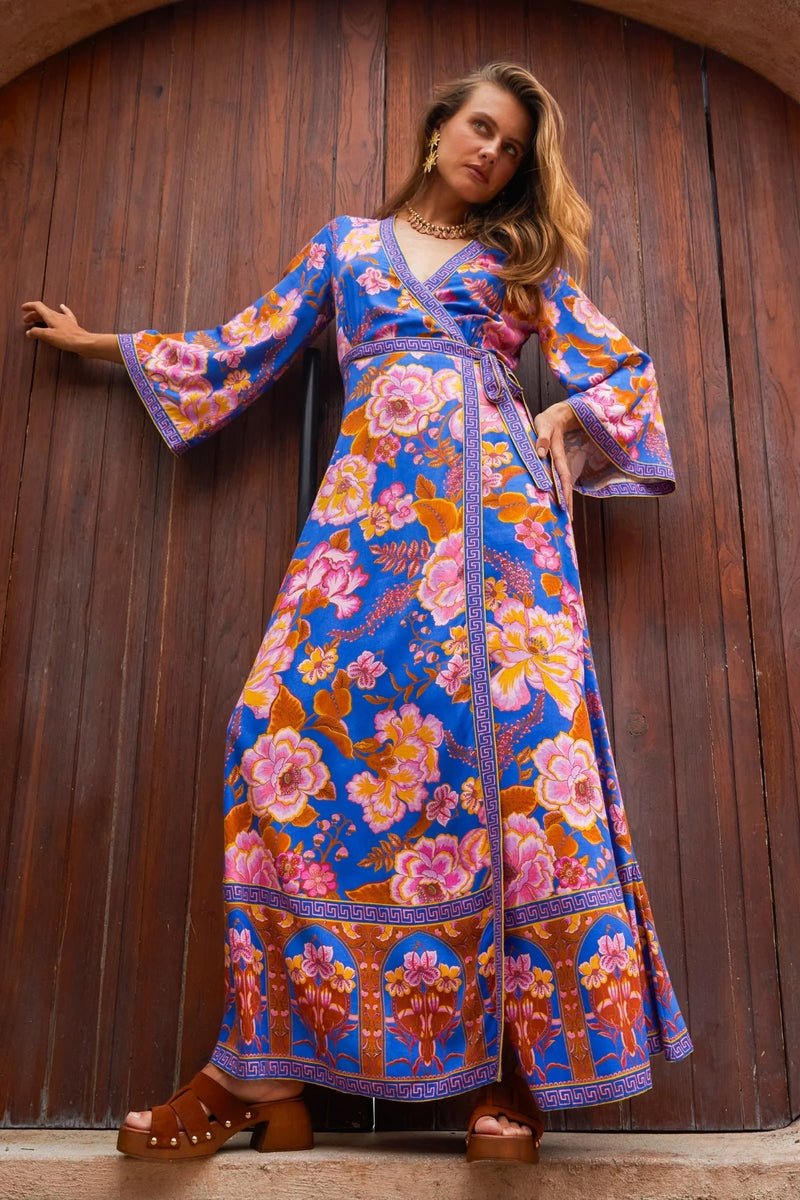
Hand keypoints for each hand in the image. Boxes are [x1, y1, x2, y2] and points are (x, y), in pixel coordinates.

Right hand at [21, 301, 89, 352]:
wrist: (84, 342)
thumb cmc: (67, 339)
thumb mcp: (48, 336)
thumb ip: (36, 333)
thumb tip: (29, 332)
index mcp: (51, 316)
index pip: (38, 306)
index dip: (29, 306)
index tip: (23, 308)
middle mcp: (58, 316)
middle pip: (43, 311)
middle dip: (33, 315)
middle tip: (26, 320)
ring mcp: (65, 320)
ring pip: (51, 314)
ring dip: (42, 317)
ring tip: (37, 320)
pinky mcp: (72, 325)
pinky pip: (65, 314)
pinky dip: (62, 310)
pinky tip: (62, 307)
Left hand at [533, 400, 578, 518]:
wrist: (558, 416)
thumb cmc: (548, 420)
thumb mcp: (543, 425)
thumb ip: (542, 437)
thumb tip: (541, 452)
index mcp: (557, 455)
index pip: (563, 477)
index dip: (564, 492)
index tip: (565, 507)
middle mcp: (559, 462)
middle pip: (565, 485)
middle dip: (567, 502)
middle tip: (569, 521)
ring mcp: (558, 463)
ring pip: (563, 484)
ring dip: (565, 499)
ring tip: (566, 516)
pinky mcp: (554, 463)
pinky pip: (558, 479)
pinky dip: (560, 491)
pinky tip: (557, 501)